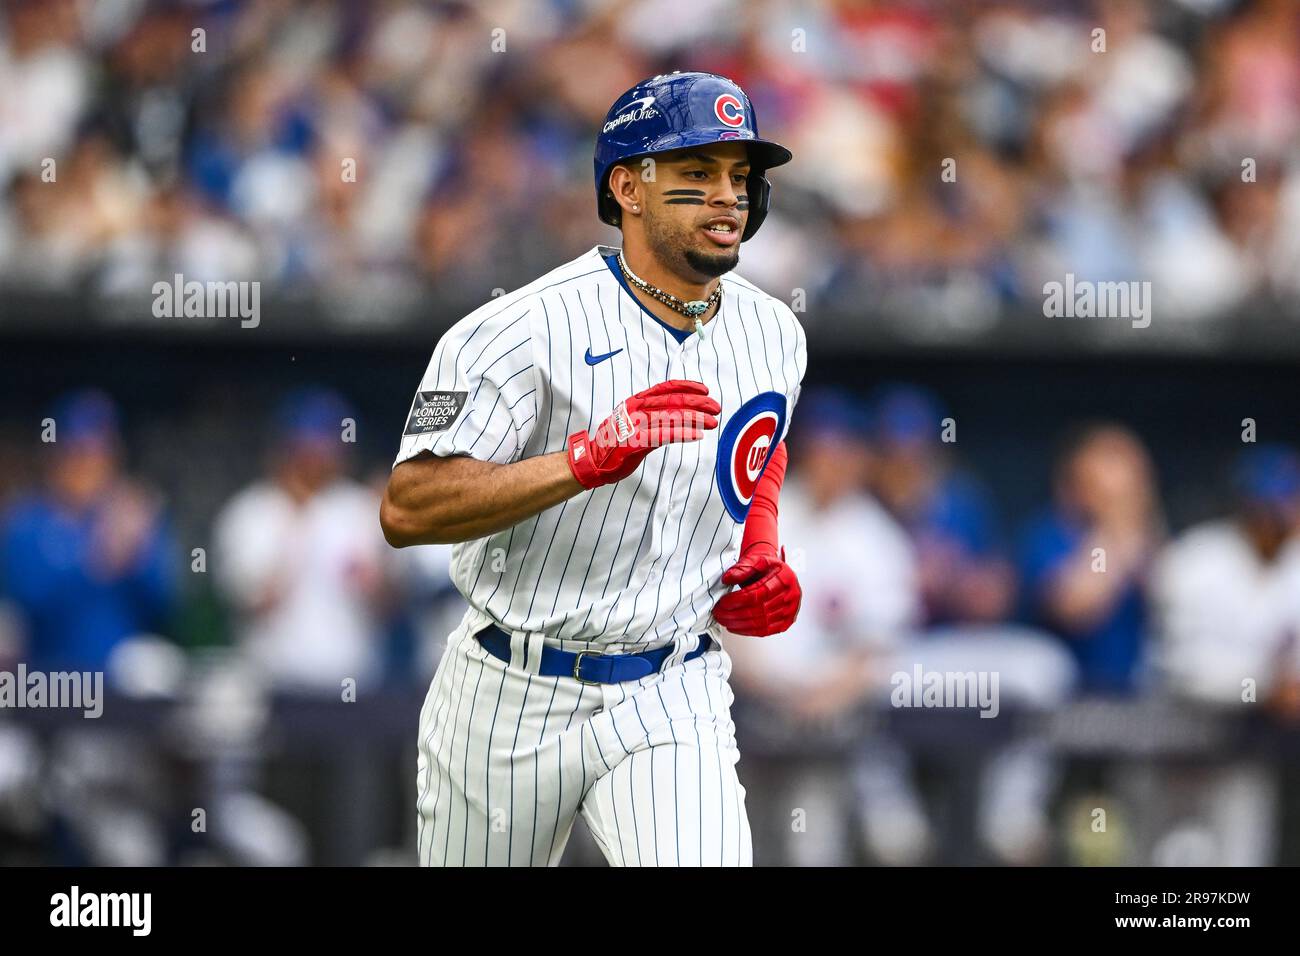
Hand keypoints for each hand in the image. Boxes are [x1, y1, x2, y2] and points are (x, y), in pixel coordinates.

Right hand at [567, 380, 719, 488]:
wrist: (592, 460)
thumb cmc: (614, 443)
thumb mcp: (631, 421)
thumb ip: (651, 415)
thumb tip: (677, 414)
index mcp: (635, 402)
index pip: (665, 388)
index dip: (687, 386)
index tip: (705, 390)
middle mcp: (636, 410)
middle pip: (672, 401)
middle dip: (698, 404)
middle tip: (716, 408)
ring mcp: (635, 425)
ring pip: (671, 417)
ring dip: (695, 419)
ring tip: (711, 422)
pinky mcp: (635, 442)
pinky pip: (664, 436)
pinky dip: (682, 434)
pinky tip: (697, 435)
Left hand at [713, 547, 800, 636]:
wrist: (776, 573)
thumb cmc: (766, 567)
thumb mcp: (756, 559)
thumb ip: (742, 568)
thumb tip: (728, 578)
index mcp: (785, 578)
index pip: (758, 594)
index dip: (737, 600)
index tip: (722, 602)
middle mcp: (791, 596)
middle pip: (758, 610)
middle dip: (734, 614)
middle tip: (718, 612)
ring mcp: (790, 611)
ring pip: (760, 623)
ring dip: (738, 624)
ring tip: (723, 619)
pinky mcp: (785, 622)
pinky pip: (765, 631)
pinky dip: (747, 631)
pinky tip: (735, 627)